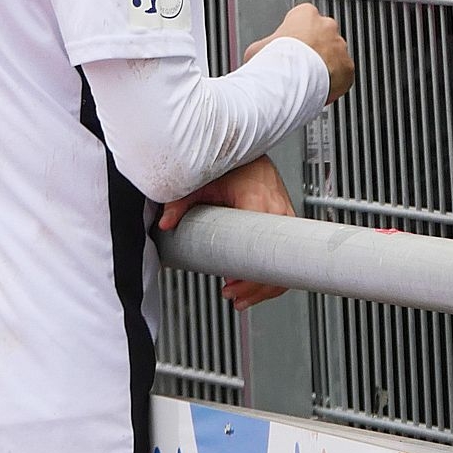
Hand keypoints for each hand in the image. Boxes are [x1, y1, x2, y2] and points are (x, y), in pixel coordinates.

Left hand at [157, 155, 294, 310]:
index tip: (231, 283)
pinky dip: (272, 273)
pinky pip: (284, 255)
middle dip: (254, 286)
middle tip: (231, 295)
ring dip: (264, 284)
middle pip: (274, 262)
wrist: (253, 155)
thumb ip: (182, 202)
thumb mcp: (204, 183)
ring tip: (239, 296)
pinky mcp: (286, 222)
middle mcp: (276, 212)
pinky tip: (255, 283)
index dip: (249, 274)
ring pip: (282, 262)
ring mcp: (285, 218)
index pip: (259, 248)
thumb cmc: (234, 167)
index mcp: (258, 202)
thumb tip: (166, 223)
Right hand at [244, 2, 352, 103]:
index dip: (296, 36)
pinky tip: (319, 88)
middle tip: (300, 65)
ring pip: (334, 55)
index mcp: (305, 14)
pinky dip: (334, 81)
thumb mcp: (257, 48)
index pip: (304, 19)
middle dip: (314, 50)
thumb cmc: (275, 61)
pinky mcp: (348, 67)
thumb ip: (264, 46)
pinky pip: (342, 74)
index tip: (291, 49)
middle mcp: (327, 26)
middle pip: (322, 36)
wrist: (290, 81)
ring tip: (308, 79)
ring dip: (325, 65)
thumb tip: (258, 55)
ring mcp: (340, 46)